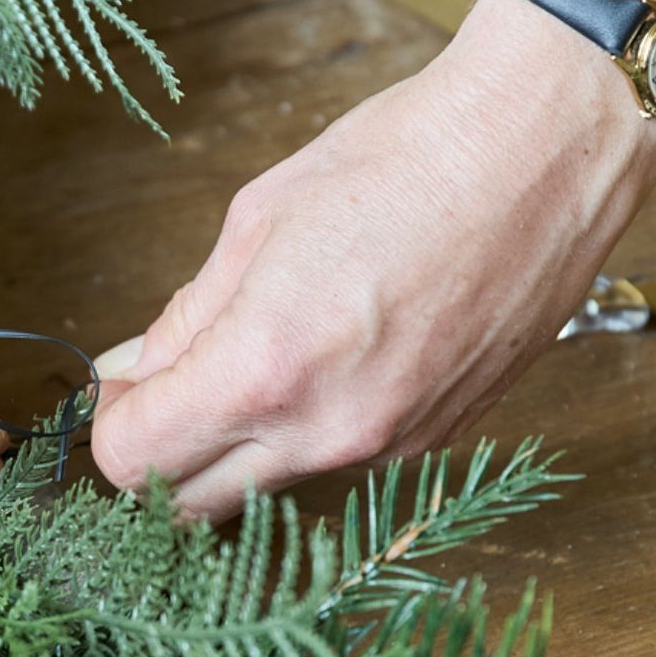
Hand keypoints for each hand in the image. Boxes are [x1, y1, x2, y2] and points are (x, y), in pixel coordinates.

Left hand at [89, 0, 655, 517]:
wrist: (544, 151)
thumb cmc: (401, 160)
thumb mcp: (258, 221)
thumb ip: (186, 316)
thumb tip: (131, 368)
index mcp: (265, 370)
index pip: (133, 460)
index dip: (111, 421)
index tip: (125, 384)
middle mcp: (326, 432)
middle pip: (189, 505)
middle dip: (161, 455)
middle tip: (169, 387)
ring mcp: (390, 447)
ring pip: (268, 488)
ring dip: (240, 444)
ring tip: (265, 352)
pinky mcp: (438, 442)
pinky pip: (343, 465)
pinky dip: (313, 430)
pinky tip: (338, 353)